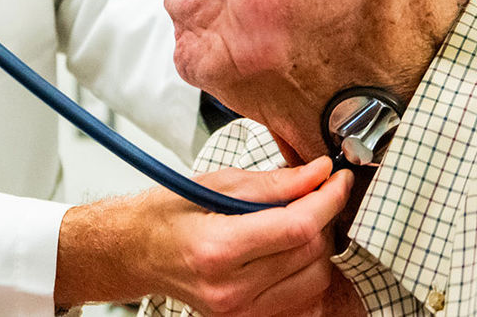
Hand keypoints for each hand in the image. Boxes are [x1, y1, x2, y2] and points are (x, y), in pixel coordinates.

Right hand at [55, 158, 351, 315]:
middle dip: (323, 218)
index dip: (327, 200)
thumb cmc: (168, 213)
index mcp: (217, 248)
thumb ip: (273, 183)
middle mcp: (230, 289)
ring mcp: (240, 312)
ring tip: (296, 222)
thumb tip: (318, 174)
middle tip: (315, 193)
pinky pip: (302, 302)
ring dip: (317, 247)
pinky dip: (307, 274)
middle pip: (310, 254)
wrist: (137, 252)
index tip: (338, 179)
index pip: (296, 227)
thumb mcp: (215, 183)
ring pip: (315, 280)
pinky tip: (289, 252)